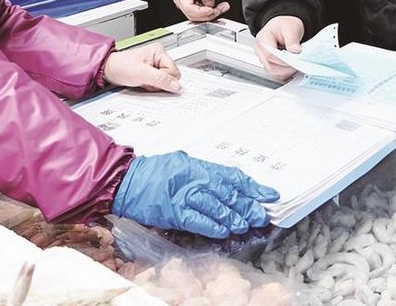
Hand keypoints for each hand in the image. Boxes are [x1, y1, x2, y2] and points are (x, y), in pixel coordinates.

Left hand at [102, 43, 180, 92]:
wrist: (108, 71)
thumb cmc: (120, 66)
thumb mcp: (141, 73)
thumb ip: (160, 79)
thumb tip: (176, 85)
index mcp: (159, 52)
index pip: (174, 71)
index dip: (164, 79)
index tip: (152, 80)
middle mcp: (158, 57)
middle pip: (171, 76)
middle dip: (159, 83)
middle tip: (146, 80)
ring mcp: (155, 66)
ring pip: (164, 81)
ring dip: (154, 85)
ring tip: (143, 80)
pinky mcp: (151, 73)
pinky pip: (158, 84)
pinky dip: (151, 86)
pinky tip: (143, 83)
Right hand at [111, 151, 279, 237]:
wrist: (126, 180)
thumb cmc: (153, 173)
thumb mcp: (182, 164)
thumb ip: (203, 173)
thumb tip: (227, 185)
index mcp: (198, 166)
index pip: (232, 176)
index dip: (253, 186)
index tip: (269, 195)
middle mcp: (194, 178)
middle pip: (228, 192)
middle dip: (248, 204)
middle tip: (262, 214)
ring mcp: (184, 195)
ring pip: (216, 206)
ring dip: (234, 217)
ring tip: (247, 224)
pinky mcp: (173, 211)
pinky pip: (197, 219)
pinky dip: (212, 226)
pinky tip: (224, 231)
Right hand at [174, 0, 229, 22]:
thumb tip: (208, 5)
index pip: (188, 8)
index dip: (200, 12)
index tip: (212, 10)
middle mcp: (182, 2)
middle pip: (193, 15)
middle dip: (209, 14)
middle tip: (222, 8)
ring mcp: (186, 9)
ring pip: (198, 19)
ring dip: (211, 15)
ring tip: (222, 7)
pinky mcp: (193, 13)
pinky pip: (201, 18)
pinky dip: (211, 15)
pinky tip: (218, 10)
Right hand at [253, 16, 305, 81]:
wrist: (284, 26)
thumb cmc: (285, 25)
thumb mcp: (290, 27)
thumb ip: (292, 39)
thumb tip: (295, 51)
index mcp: (262, 39)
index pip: (269, 55)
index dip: (282, 60)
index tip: (294, 59)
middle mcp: (260, 50)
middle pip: (270, 66)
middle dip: (285, 67)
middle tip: (298, 63)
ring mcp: (264, 59)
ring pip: (273, 72)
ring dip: (286, 71)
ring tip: (296, 64)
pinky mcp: (270, 64)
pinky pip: (277, 74)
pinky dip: (286, 73)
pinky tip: (292, 67)